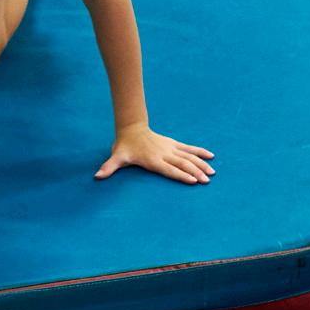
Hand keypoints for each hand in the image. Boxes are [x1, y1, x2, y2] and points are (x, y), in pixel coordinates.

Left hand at [95, 124, 214, 184]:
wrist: (131, 128)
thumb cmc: (125, 146)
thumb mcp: (116, 157)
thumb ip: (109, 167)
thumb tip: (97, 176)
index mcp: (153, 160)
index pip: (169, 169)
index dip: (181, 175)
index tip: (192, 181)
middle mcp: (164, 154)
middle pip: (182, 164)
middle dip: (195, 172)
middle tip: (207, 180)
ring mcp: (170, 148)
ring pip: (188, 156)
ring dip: (201, 164)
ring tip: (212, 172)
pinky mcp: (173, 144)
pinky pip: (189, 148)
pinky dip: (200, 152)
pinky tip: (211, 156)